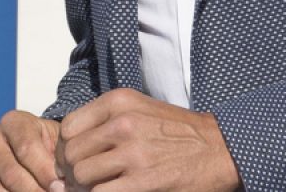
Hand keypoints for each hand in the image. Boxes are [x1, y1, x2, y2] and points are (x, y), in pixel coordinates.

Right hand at [0, 110, 62, 190]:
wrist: (38, 156)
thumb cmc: (52, 149)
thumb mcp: (60, 145)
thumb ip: (62, 157)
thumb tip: (62, 184)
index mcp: (12, 122)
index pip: (26, 148)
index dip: (44, 171)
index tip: (60, 186)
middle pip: (11, 173)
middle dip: (36, 191)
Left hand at [54, 89, 240, 191]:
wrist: (220, 148)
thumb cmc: (176, 131)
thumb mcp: (139, 110)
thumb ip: (102, 124)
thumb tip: (66, 154)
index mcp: (119, 102)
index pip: (68, 127)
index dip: (66, 148)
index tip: (75, 160)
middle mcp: (123, 123)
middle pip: (71, 154)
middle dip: (72, 172)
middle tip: (83, 180)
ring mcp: (134, 153)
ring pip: (82, 176)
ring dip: (84, 187)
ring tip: (97, 187)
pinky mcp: (145, 181)